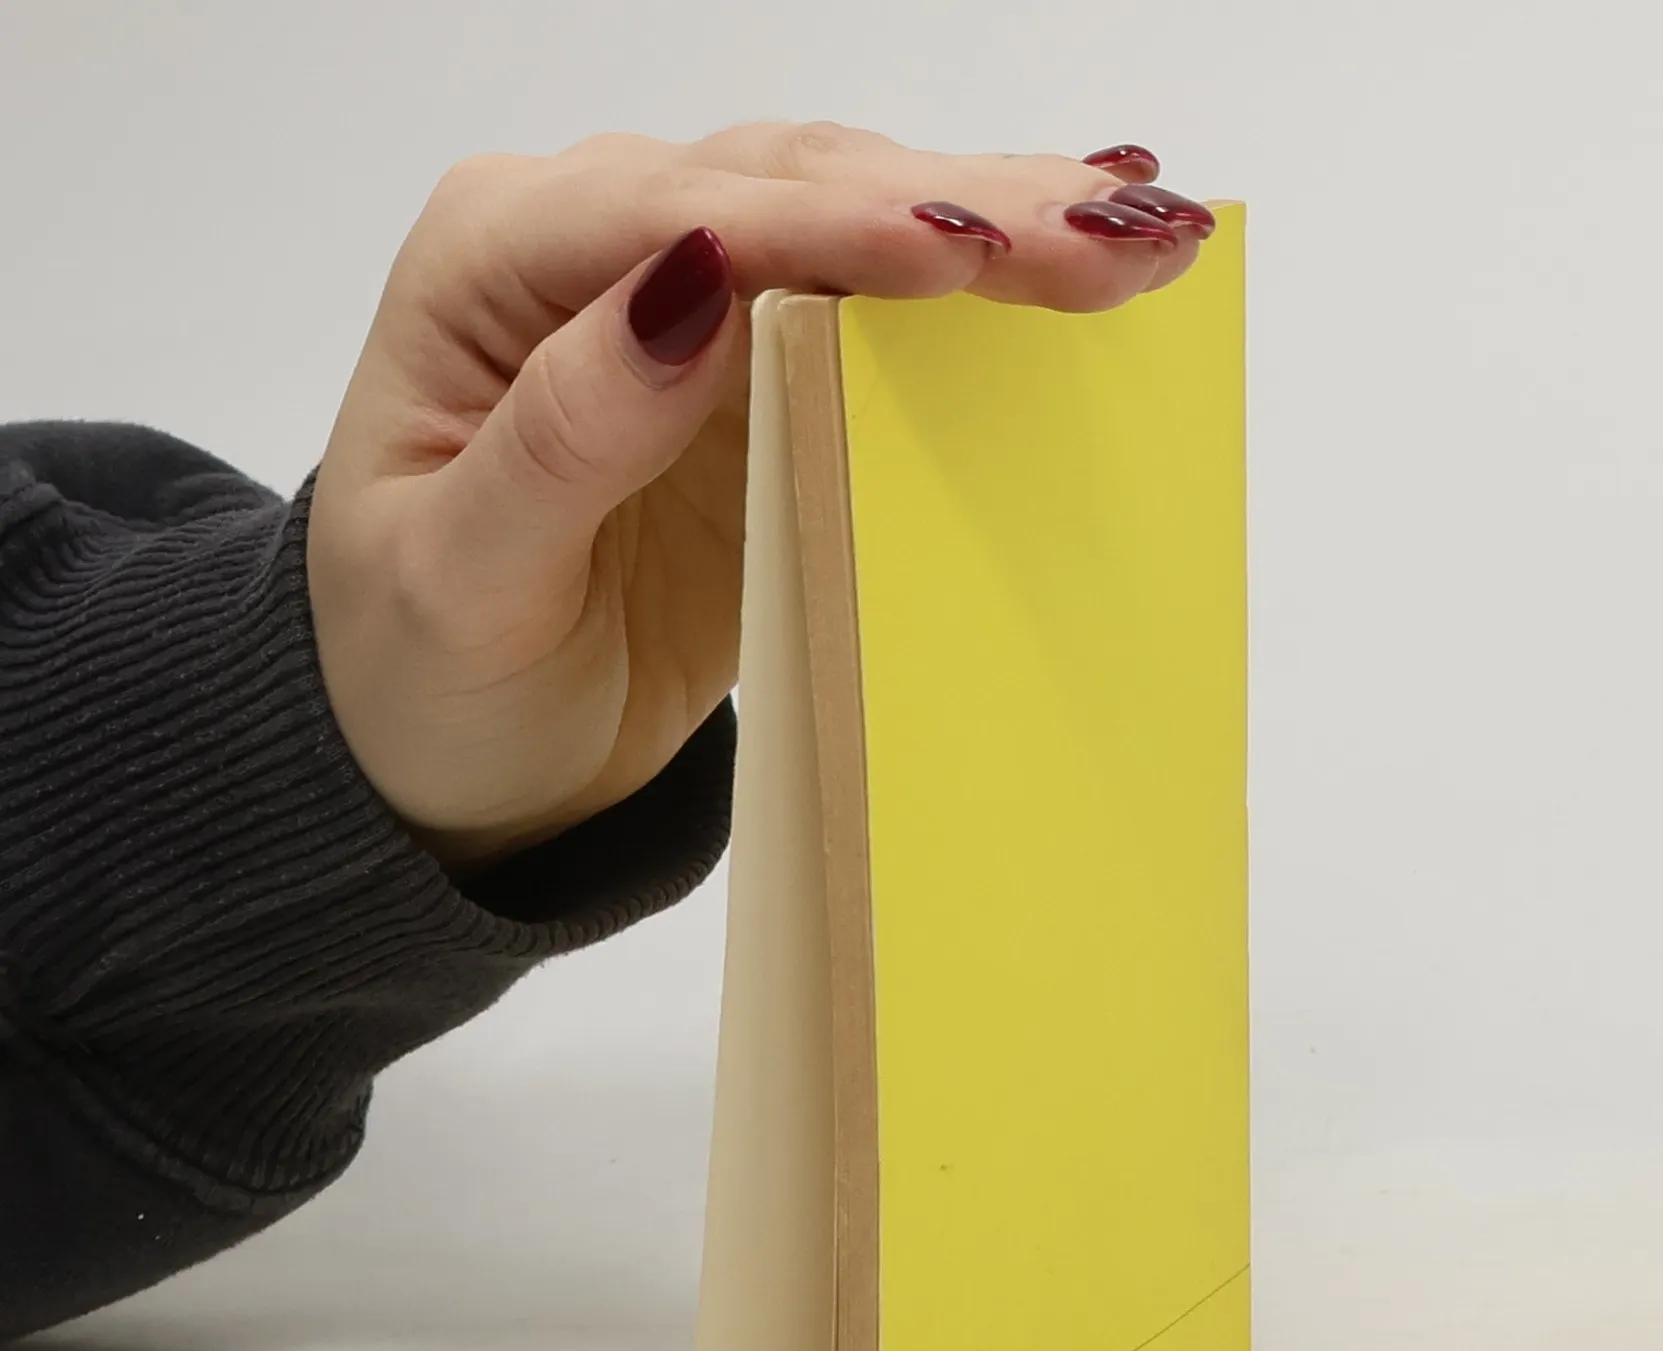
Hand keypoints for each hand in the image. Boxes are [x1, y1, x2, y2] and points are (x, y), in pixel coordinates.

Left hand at [307, 125, 1215, 866]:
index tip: (959, 254)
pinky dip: (984, 285)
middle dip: (960, 210)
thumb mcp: (458, 581)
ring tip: (1139, 232)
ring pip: (859, 223)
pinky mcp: (763, 376)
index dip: (827, 230)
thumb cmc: (422, 673)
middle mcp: (597, 248)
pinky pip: (884, 314)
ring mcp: (692, 305)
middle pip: (794, 190)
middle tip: (1111, 235)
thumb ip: (563, 436)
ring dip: (1000, 225)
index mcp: (496, 264)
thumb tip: (687, 295)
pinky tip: (1078, 246)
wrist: (456, 747)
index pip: (681, 220)